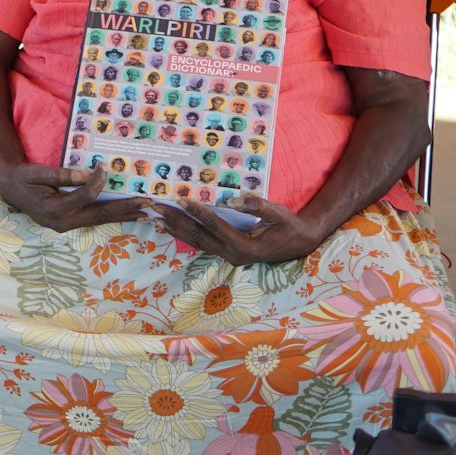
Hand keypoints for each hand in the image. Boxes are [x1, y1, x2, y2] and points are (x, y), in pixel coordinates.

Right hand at [0, 161, 148, 232]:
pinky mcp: (71, 222)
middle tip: (148, 203)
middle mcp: (64, 222)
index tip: (105, 167)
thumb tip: (85, 175)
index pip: (84, 196)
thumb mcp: (36, 173)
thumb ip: (60, 175)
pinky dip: (114, 216)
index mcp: (54, 209)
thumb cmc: (22, 178)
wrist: (10, 189)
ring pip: (101, 220)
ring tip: (147, 211)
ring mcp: (68, 225)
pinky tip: (130, 214)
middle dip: (126, 208)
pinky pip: (95, 219)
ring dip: (125, 214)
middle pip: (100, 214)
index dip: (97, 182)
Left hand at [152, 193, 318, 264]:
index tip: (180, 199)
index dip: (197, 211)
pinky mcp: (227, 253)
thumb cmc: (289, 226)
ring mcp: (229, 256)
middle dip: (176, 221)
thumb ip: (258, 206)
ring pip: (196, 241)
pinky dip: (185, 234)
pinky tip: (170, 227)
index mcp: (244, 245)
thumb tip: (234, 199)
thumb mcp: (279, 213)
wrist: (300, 242)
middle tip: (155, 208)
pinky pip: (202, 243)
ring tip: (155, 217)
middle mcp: (233, 254)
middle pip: (198, 236)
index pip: (214, 225)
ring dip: (176, 228)